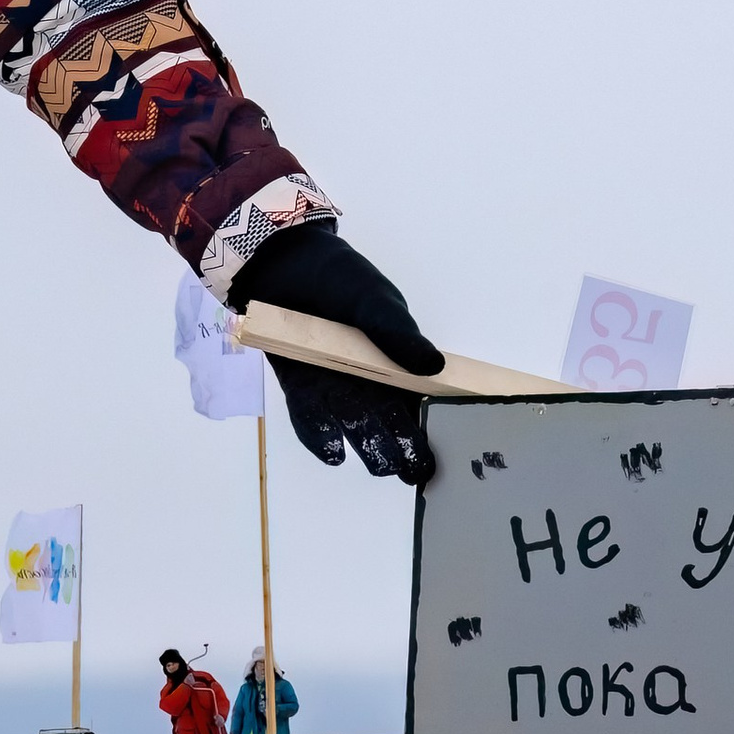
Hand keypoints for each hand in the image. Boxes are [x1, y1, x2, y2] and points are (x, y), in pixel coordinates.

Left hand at [230, 220, 443, 487]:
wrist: (283, 262)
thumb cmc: (339, 278)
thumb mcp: (374, 300)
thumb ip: (397, 332)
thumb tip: (433, 366)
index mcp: (396, 360)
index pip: (421, 400)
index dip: (435, 424)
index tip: (449, 446)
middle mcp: (368, 379)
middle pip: (391, 425)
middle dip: (405, 451)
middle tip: (416, 471)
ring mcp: (334, 385)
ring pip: (356, 428)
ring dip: (369, 450)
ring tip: (380, 464)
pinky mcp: (301, 387)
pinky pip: (311, 420)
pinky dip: (321, 438)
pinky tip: (333, 452)